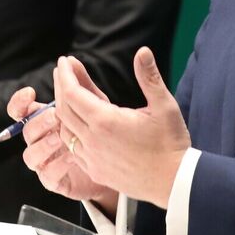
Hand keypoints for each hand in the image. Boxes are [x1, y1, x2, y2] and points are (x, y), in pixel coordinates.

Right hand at [7, 87, 115, 206]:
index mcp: (44, 120)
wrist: (117, 165)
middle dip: (38, 122)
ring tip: (61, 138)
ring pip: (30, 156)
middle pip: (25, 131)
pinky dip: (57, 166)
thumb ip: (80, 84)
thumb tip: (71, 60)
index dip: (19, 103)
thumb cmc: (101, 131)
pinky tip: (72, 157)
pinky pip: (47, 176)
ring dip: (43, 145)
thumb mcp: (94, 105)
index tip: (30, 94)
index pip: (20, 111)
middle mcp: (41, 140)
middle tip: (55, 116)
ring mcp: (46, 161)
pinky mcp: (56, 181)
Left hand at [55, 47, 189, 208]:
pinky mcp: (95, 171)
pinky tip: (76, 122)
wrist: (173, 183)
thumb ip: (149, 77)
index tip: (65, 60)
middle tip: (63, 70)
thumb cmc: (171, 143)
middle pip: (64, 109)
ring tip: (69, 93)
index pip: (72, 93)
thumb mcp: (164, 106)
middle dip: (61, 86)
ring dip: (63, 109)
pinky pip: (72, 148)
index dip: (65, 75)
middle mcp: (93, 140)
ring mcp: (92, 158)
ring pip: (65, 129)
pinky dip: (69, 130)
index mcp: (106, 121)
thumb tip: (143, 51)